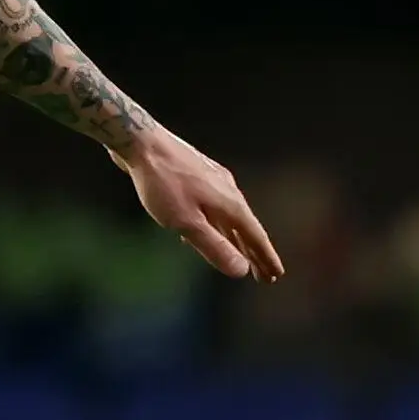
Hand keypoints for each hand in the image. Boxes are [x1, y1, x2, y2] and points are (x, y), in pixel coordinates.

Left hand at [118, 127, 284, 281]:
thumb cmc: (163, 184)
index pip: (254, 236)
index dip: (265, 258)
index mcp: (230, 204)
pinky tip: (206, 230)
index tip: (275, 276)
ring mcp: (213, 182)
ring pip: (229, 217)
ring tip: (239, 255)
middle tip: (264, 275)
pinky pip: (214, 208)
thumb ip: (213, 246)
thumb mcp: (187, 222)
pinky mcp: (198, 177)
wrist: (142, 143)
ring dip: (234, 239)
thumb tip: (241, 270)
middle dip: (254, 253)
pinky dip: (217, 225)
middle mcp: (228, 191)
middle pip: (245, 228)